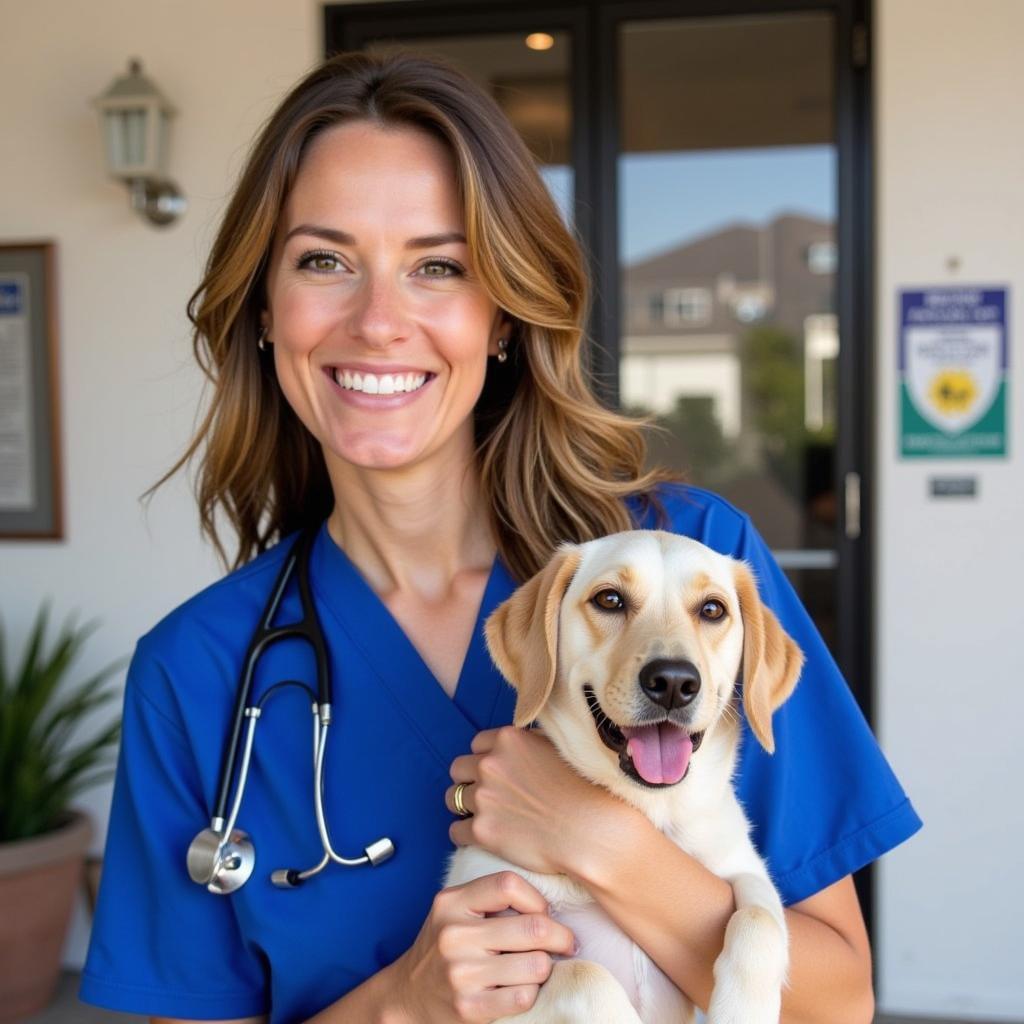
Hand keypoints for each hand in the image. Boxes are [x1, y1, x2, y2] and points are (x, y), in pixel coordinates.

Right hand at [390, 870, 575, 1023]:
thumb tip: (550, 903)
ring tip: (537, 966)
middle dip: (561, 936)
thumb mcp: (455, 910)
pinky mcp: (469, 1007)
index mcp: (452, 902)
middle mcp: (454, 935)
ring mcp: (461, 973)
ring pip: (536, 965)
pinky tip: (522, 987)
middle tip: (566, 943)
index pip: (509, 884)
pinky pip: (524, 997)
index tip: (545, 913)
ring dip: (545, 968)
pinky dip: (531, 992)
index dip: (538, 899)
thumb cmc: (443, 947)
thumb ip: (491, 898)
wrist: (407, 995)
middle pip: (533, 928)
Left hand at [446, 726, 623, 876]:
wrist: (592, 830)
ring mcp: (483, 798)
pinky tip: (483, 837)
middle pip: (459, 769)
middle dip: (470, 780)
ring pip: (452, 798)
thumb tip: (522, 740)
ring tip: (485, 815)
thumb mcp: (559, 746)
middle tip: (489, 794)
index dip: (487, 758)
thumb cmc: (585, 789)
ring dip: (465, 806)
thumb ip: (531, 741)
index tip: (498, 772)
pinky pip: (456, 831)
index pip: (477, 744)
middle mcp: (490, 764)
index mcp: (508, 740)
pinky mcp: (481, 832)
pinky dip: (466, 835)